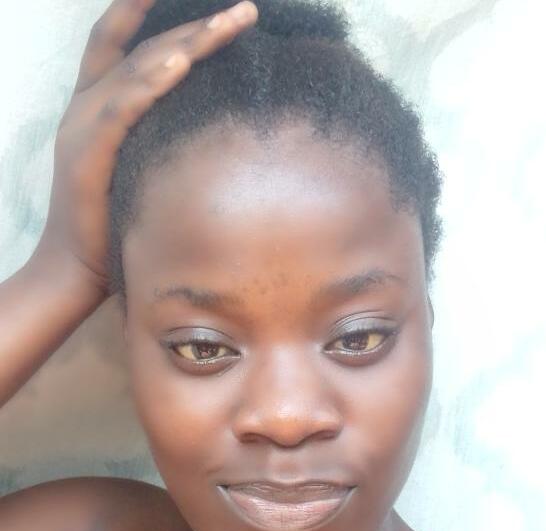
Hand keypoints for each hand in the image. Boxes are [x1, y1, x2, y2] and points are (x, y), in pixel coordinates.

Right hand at [38, 0, 257, 295]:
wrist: (77, 267)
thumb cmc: (113, 221)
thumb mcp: (138, 168)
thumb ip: (158, 138)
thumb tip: (205, 126)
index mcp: (99, 103)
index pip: (123, 41)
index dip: (145, 8)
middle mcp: (88, 103)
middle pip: (145, 47)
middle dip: (195, 24)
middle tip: (245, 10)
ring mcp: (85, 125)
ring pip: (138, 68)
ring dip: (187, 42)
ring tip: (229, 22)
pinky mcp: (88, 153)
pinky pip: (123, 108)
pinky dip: (151, 83)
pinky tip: (182, 63)